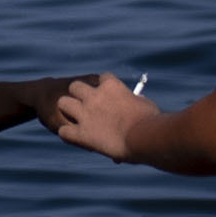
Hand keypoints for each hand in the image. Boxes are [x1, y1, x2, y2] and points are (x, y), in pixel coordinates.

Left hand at [47, 74, 162, 161]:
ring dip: (68, 110)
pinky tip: (76, 138)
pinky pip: (63, 131)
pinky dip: (68, 135)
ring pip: (63, 103)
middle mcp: (94, 97)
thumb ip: (135, 101)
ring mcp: (85, 114)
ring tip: (76, 120)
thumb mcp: (146, 105)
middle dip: (80, 94)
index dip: (105, 86)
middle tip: (87, 106)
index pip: (103, 77)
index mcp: (112, 86)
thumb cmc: (153, 122)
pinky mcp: (80, 133)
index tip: (109, 95)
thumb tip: (135, 103)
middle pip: (75, 86)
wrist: (145, 139)